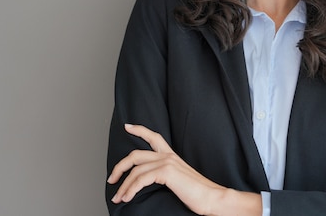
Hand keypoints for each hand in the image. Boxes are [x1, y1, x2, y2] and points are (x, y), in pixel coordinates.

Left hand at [107, 124, 228, 214]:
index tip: (126, 126)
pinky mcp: (167, 172)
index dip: (139, 130)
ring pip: (135, 170)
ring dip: (123, 186)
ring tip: (118, 197)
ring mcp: (167, 162)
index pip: (153, 136)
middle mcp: (168, 156)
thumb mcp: (179, 180)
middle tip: (112, 179)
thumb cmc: (198, 193)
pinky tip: (127, 197)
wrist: (213, 198)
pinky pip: (141, 179)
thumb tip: (150, 181)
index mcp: (172, 156)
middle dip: (120, 167)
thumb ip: (166, 175)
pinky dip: (131, 189)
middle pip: (135, 155)